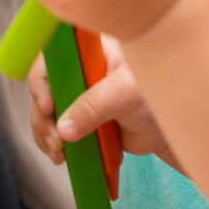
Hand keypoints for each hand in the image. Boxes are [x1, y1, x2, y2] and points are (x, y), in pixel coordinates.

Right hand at [27, 39, 169, 165]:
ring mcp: (74, 96)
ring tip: (58, 155)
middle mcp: (74, 70)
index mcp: (84, 50)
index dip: (41, 82)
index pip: (50, 59)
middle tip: (56, 141)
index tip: (49, 107)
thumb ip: (95, 106)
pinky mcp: (78, 119)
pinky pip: (58, 130)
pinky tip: (62, 159)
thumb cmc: (154, 94)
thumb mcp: (126, 93)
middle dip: (42, 117)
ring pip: (46, 113)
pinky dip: (55, 146)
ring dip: (45, 134)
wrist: (167, 126)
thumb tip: (64, 130)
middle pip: (43, 89)